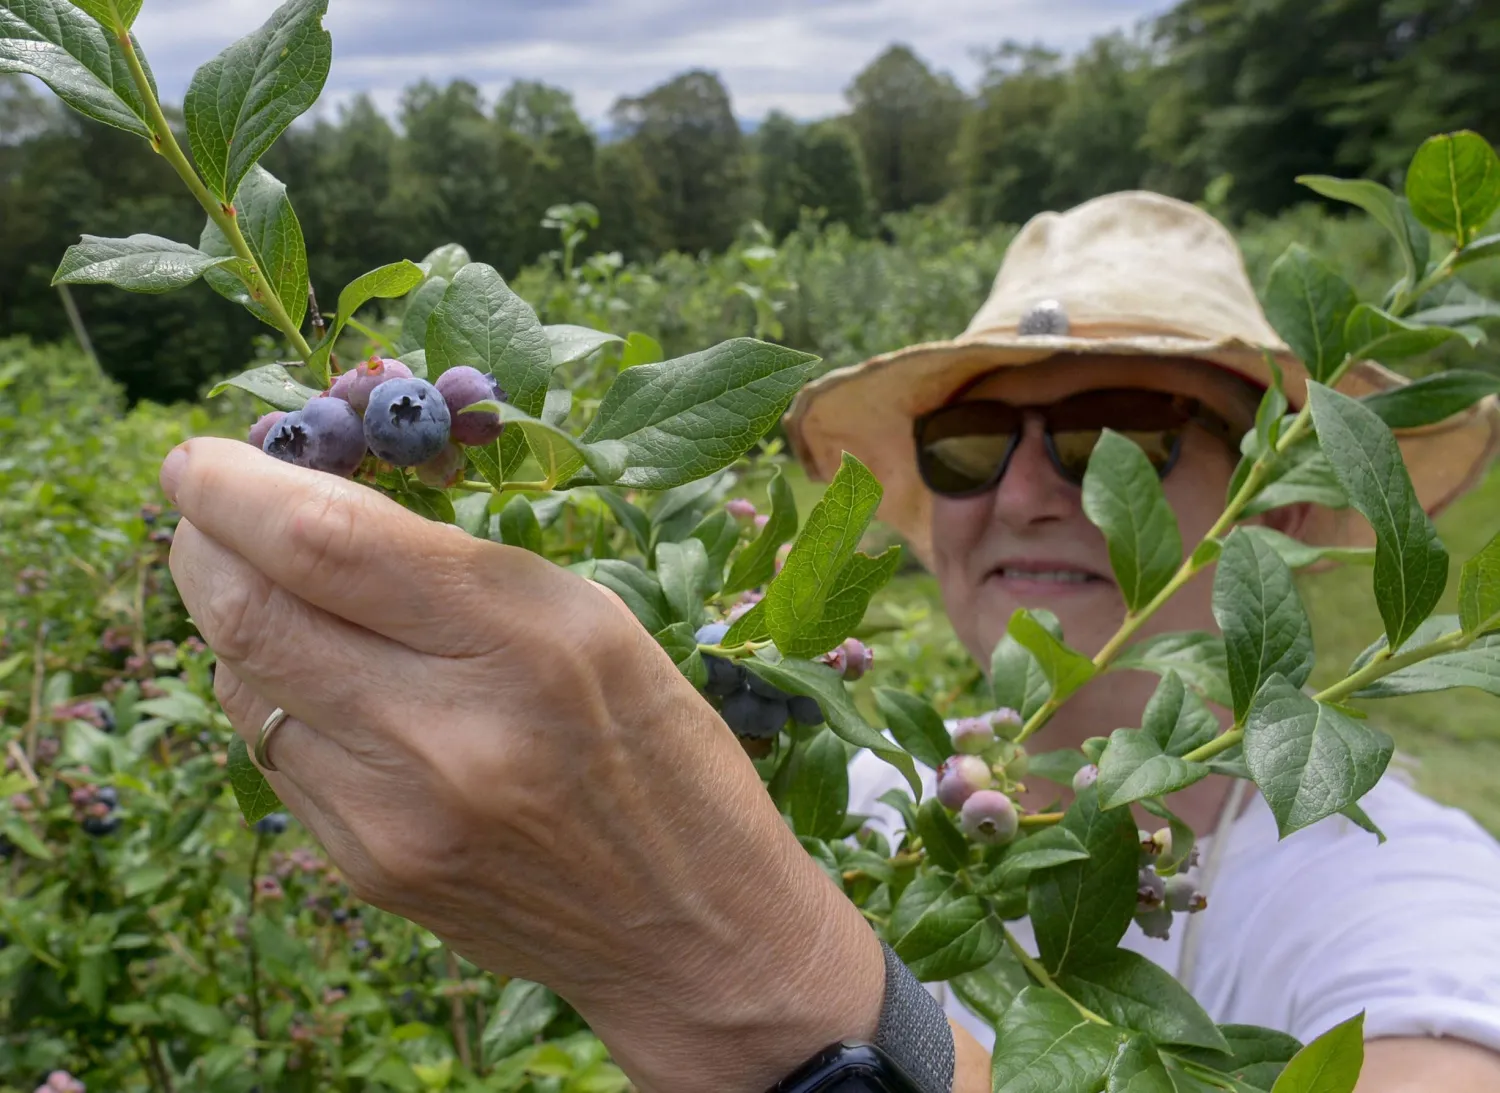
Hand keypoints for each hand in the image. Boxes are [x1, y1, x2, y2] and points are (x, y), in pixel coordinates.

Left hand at [160, 438, 881, 1092]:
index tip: (202, 459)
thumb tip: (310, 514)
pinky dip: (274, 694)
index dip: (234, 486)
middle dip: (200, 540)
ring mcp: (392, 818)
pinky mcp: (367, 871)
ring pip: (242, 684)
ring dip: (234, 616)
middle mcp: (443, 735)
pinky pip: (276, 755)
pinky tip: (323, 681)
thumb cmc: (663, 751)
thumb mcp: (590, 618)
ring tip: (280, 590)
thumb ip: (452, 565)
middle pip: (247, 612)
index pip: (323, 542)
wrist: (690, 931)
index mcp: (523, 643)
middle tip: (208, 507)